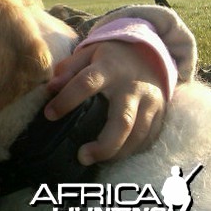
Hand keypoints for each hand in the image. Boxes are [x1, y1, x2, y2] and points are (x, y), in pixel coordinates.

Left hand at [44, 41, 165, 165]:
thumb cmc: (108, 57)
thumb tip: (50, 88)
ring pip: (138, 135)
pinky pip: (149, 138)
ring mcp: (150, 101)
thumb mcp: (86, 54)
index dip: (67, 100)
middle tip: (82, 157)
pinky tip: (114, 155)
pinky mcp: (161, 113)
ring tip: (94, 159)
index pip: (86, 84)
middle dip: (103, 144)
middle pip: (122, 121)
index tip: (49, 115)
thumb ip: (67, 69)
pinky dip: (132, 150)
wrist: (146, 51)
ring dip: (117, 153)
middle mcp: (132, 86)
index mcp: (109, 68)